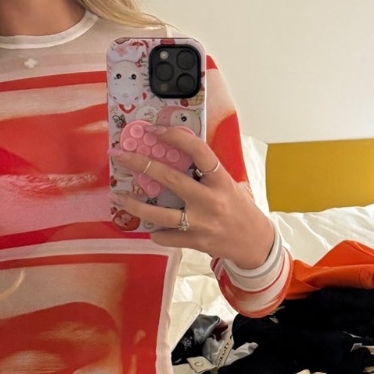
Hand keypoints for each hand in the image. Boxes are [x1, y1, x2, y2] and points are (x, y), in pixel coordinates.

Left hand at [110, 126, 274, 266]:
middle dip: (142, 164)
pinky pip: (166, 236)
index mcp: (221, 180)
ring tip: (119, 197)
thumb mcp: (228, 184)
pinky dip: (156, 231)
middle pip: (171, 179)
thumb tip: (175, 152)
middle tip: (121, 156)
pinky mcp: (195, 241)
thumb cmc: (238, 208)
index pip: (199, 152)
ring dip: (135, 205)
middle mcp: (211, 200)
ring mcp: (201, 223)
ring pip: (160, 213)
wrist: (254, 242)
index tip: (155, 130)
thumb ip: (206, 172)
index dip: (176, 137)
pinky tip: (152, 227)